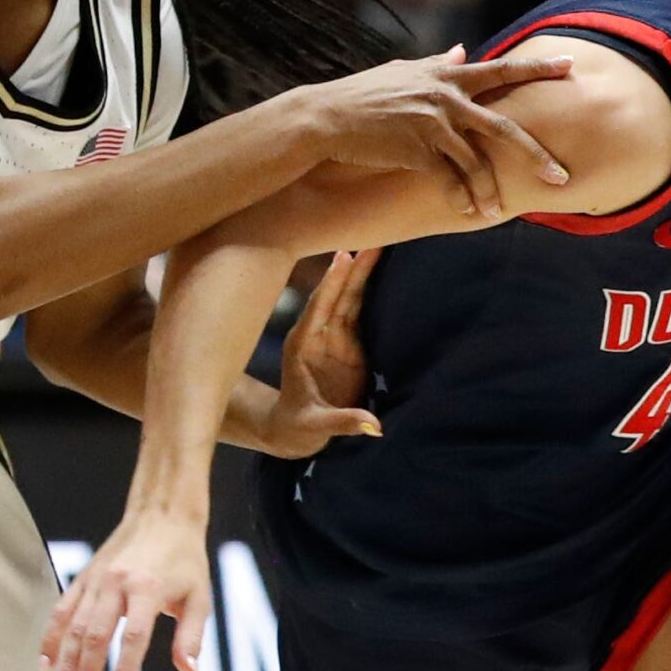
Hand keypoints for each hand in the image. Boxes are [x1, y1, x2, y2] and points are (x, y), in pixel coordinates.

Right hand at [41, 504, 213, 670]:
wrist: (162, 517)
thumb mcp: (199, 596)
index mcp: (147, 588)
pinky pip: (62, 610)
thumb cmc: (184, 560)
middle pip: (95, 635)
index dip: (125, 666)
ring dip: (66, 661)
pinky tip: (46, 661)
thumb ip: (191, 635)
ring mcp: (95, 580)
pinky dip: (52, 636)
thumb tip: (188, 670)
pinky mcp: (83, 578)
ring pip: (74, 626)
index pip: (133, 635)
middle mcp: (115, 584)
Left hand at [257, 247, 383, 458]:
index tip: (343, 258)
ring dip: (361, 274)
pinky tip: (378, 269)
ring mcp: (332, 337)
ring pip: (348, 299)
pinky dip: (369, 290)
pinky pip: (358, 311)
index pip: (319, 309)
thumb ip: (343, 422)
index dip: (331, 285)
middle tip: (369, 241)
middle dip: (351, 269)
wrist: (292, 429)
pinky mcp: (348, 344)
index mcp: (302, 346)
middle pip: (335, 295)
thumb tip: (374, 425)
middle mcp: (317, 335)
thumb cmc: (298, 426)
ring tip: (378, 246)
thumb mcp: (316, 426)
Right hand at [304, 46, 572, 222]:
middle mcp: (445, 96)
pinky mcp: (416, 150)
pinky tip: (468, 213)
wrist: (326, 117)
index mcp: (446, 75)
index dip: (537, 68)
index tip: (570, 66)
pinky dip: (461, 199)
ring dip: (490, 192)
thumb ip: (439, 64)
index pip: (501, 70)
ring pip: (477, 162)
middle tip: (563, 176)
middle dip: (536, 154)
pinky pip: (449, 181)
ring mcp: (432, 123)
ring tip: (498, 212)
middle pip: (504, 126)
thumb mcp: (404, 72)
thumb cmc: (365, 94)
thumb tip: (464, 50)